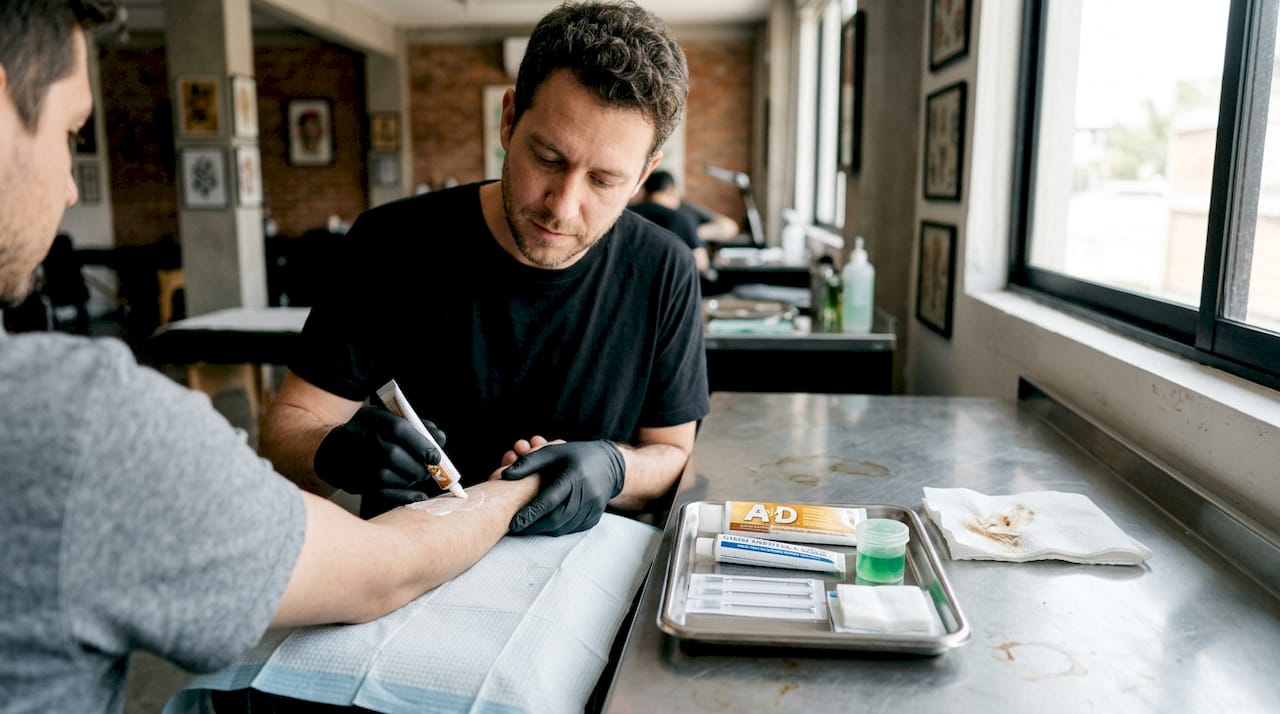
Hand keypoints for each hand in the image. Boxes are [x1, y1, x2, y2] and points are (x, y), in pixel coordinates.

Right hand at [313, 404, 445, 504]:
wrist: (332, 449)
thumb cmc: (369, 431)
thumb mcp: (388, 417)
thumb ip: (416, 425)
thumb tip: (440, 439)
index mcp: (373, 419)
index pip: (399, 430)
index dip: (421, 444)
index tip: (435, 456)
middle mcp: (362, 440)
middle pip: (394, 455)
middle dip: (418, 466)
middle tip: (429, 469)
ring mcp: (357, 463)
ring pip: (389, 477)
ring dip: (410, 479)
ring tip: (416, 475)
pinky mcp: (357, 483)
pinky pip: (383, 493)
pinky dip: (404, 496)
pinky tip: (418, 494)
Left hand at [500, 440, 624, 534]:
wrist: (610, 464)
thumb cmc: (575, 456)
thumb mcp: (553, 451)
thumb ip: (529, 462)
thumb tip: (505, 475)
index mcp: (574, 476)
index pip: (549, 501)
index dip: (530, 514)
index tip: (513, 524)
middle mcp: (586, 493)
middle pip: (555, 518)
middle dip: (534, 526)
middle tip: (516, 529)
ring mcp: (593, 507)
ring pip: (564, 527)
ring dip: (544, 530)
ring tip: (528, 527)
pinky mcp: (595, 516)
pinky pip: (572, 528)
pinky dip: (557, 529)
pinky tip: (547, 524)